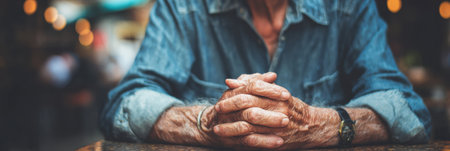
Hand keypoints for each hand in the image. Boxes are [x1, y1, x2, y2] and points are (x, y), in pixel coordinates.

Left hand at [213, 72, 340, 148]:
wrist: (312, 126)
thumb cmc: (290, 107)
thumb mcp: (274, 92)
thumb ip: (253, 85)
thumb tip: (229, 81)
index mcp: (276, 95)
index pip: (251, 90)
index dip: (234, 94)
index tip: (221, 97)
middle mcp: (277, 108)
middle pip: (248, 107)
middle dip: (230, 109)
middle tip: (217, 111)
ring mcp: (277, 125)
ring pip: (249, 126)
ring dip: (231, 128)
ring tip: (217, 129)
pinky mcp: (277, 140)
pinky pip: (257, 141)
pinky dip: (242, 140)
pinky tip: (231, 141)